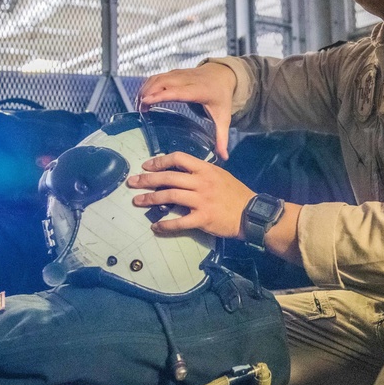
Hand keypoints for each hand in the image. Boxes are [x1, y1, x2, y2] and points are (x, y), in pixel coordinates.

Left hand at [127, 151, 253, 237]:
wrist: (251, 214)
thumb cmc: (236, 194)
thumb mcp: (220, 175)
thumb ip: (202, 172)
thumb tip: (181, 170)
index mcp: (206, 169)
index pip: (178, 158)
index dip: (160, 161)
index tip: (147, 166)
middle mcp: (202, 182)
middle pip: (169, 177)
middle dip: (147, 179)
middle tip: (132, 182)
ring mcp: (202, 201)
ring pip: (170, 197)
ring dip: (151, 199)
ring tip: (137, 201)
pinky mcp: (203, 218)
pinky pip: (179, 222)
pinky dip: (165, 225)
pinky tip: (155, 226)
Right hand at [137, 63, 237, 159]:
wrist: (223, 75)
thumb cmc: (221, 97)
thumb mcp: (223, 118)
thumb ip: (222, 138)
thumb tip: (224, 157)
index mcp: (199, 91)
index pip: (178, 92)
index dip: (161, 95)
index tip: (146, 101)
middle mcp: (188, 80)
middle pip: (163, 83)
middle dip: (148, 94)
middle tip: (140, 110)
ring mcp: (179, 74)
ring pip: (157, 78)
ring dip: (146, 90)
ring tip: (140, 106)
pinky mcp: (174, 73)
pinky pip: (157, 77)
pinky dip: (147, 86)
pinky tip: (143, 98)